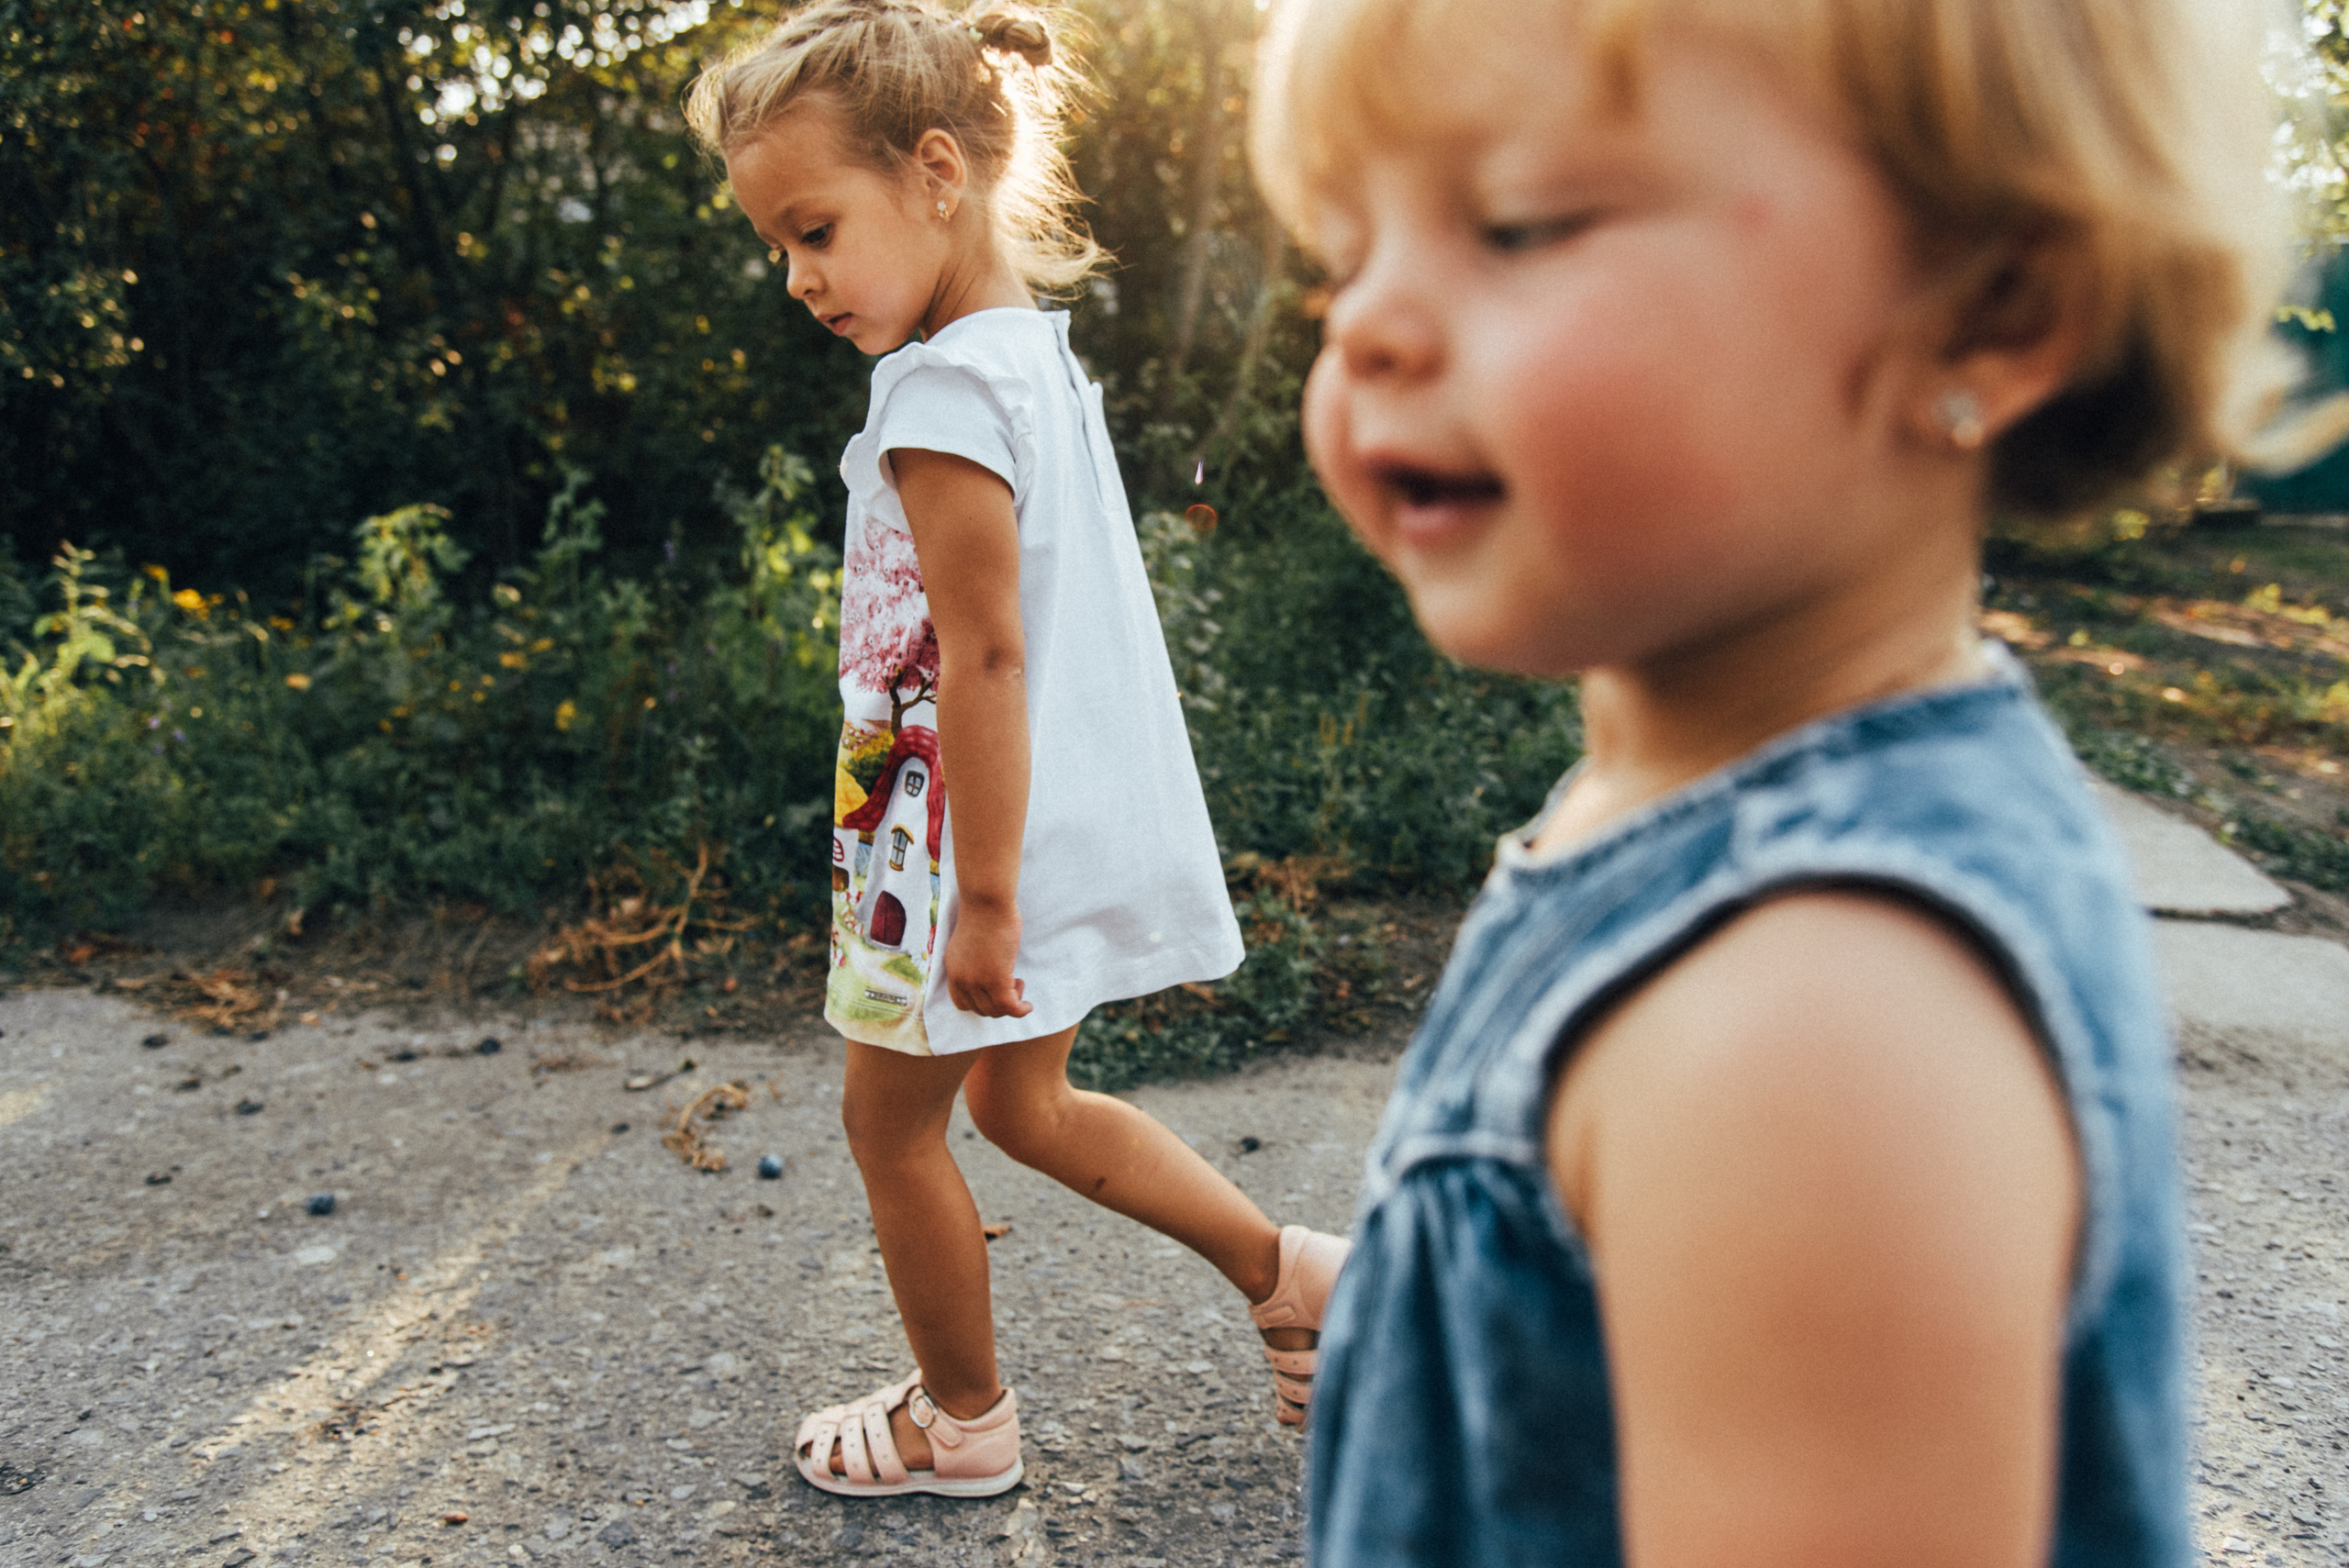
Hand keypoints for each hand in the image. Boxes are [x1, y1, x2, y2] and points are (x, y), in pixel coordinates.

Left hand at [945, 899, 1031, 1018]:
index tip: (994, 993)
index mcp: (953, 969)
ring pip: (995, 1010)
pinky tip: (1028, 1005)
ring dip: (1010, 1004)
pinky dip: (1020, 1010)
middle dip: (998, 1004)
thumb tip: (989, 967)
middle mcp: (962, 979)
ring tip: (1018, 984)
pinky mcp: (996, 980)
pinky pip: (1009, 1007)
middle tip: (1012, 985)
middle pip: (980, 1009)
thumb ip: (973, 960)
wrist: (986, 901)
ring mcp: (977, 981)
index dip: (980, 1003)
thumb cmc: (983, 912)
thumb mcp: (969, 942)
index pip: (962, 1003)